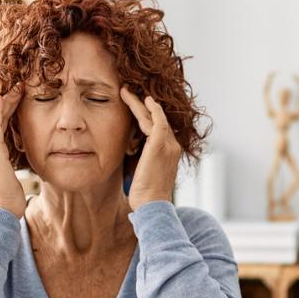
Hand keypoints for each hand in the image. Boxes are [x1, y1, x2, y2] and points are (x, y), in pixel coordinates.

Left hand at [121, 88, 182, 209]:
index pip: (159, 128)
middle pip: (158, 119)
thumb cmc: (147, 195)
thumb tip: (131, 154)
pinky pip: (158, 121)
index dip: (148, 115)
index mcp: (170, 152)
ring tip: (126, 92)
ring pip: (155, 117)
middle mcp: (172, 146)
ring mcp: (168, 145)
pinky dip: (152, 109)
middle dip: (143, 105)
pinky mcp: (160, 146)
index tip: (136, 107)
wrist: (152, 205)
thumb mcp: (145, 173)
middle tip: (129, 93)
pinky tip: (144, 100)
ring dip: (140, 103)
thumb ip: (141, 160)